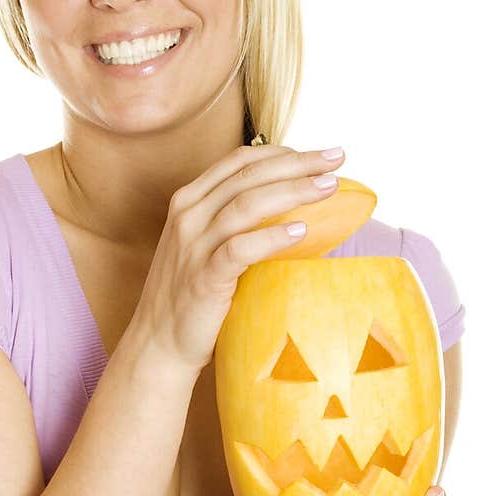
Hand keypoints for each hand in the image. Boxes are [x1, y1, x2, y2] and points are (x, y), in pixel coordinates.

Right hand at [131, 143, 345, 375]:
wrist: (158, 343)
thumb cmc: (191, 295)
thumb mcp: (205, 245)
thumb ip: (233, 220)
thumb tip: (290, 207)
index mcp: (189, 201)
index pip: (239, 161)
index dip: (282, 152)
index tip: (319, 155)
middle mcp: (188, 216)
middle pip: (249, 175)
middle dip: (298, 164)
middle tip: (337, 159)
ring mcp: (193, 246)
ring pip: (247, 204)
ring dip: (293, 191)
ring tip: (329, 188)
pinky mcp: (203, 278)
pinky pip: (240, 249)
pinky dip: (272, 237)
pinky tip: (301, 231)